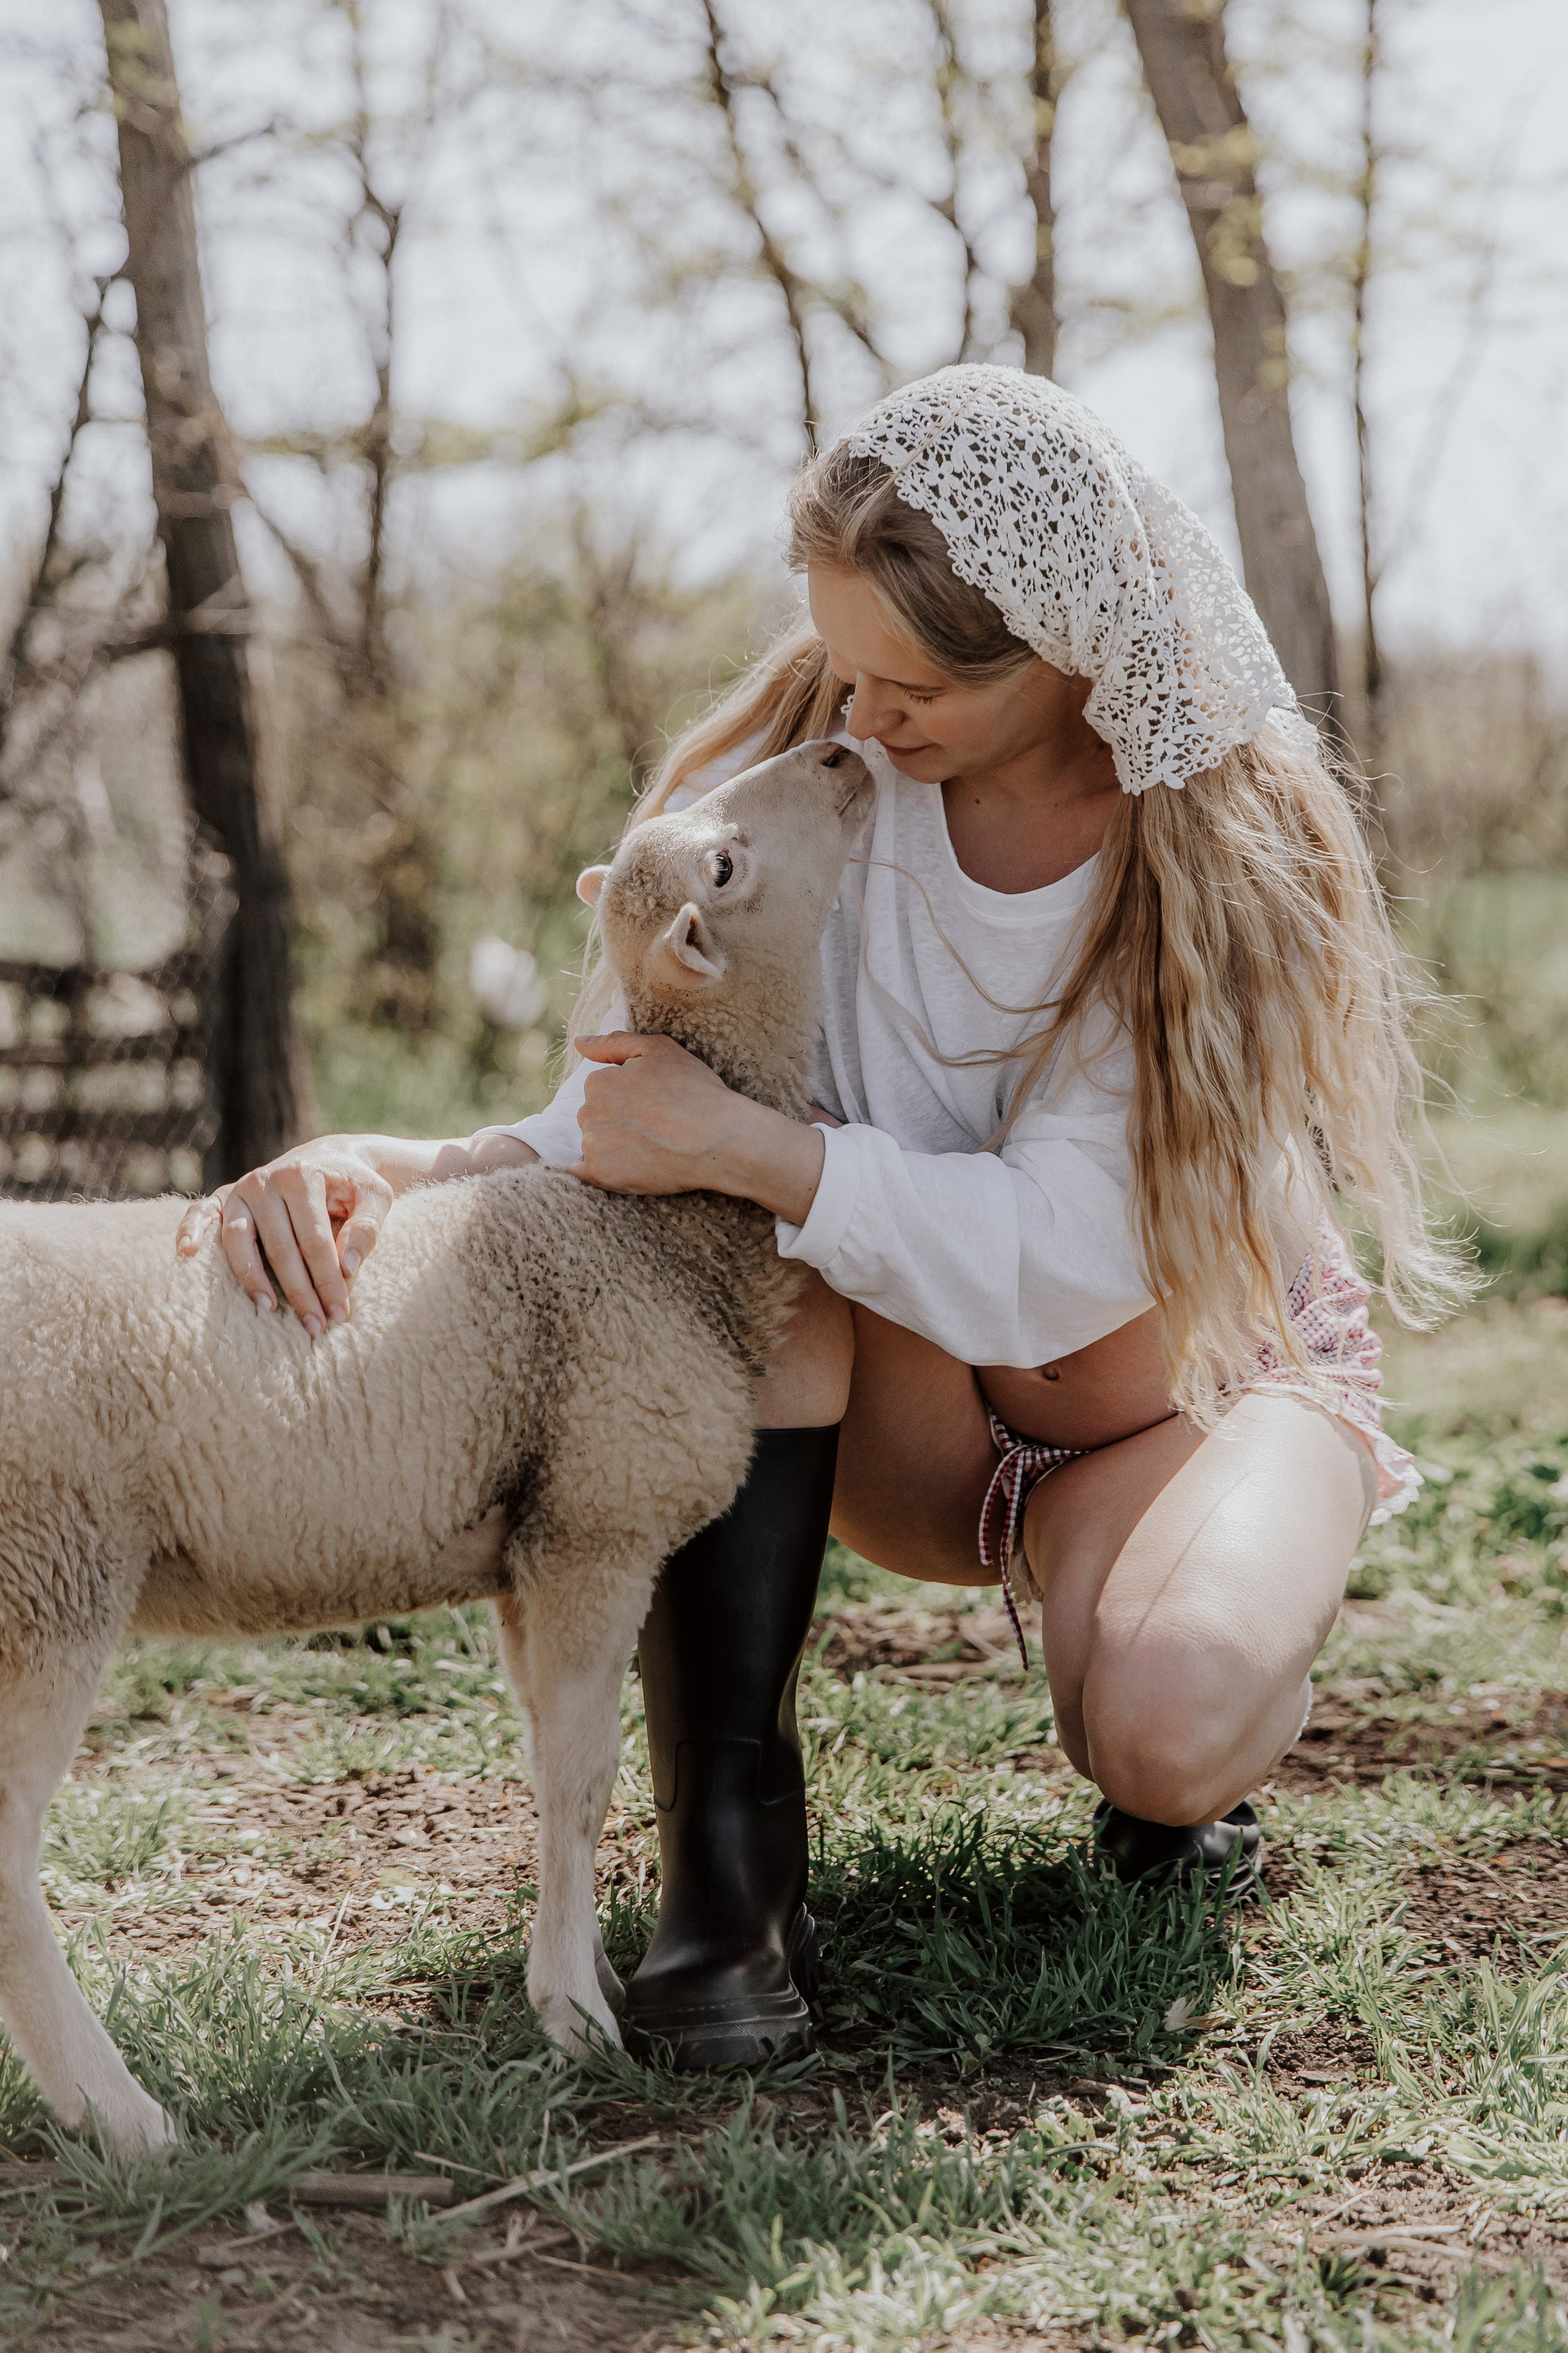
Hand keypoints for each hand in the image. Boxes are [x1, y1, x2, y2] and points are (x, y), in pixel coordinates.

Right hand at [175, 1141, 393, 1331]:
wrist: (329, 1157)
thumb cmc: (353, 1184)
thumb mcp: (375, 1196)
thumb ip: (368, 1228)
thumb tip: (348, 1269)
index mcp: (304, 1176)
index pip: (316, 1240)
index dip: (329, 1280)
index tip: (341, 1314)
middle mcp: (267, 1180)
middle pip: (280, 1247)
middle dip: (299, 1291)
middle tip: (315, 1327)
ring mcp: (242, 1188)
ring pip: (239, 1240)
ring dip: (252, 1279)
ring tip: (269, 1309)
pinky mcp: (224, 1195)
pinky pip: (201, 1213)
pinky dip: (190, 1230)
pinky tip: (185, 1254)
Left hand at [573, 1032, 825, 1221]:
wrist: (719, 1140)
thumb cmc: (694, 1090)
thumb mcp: (658, 1050)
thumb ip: (613, 1043)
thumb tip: (579, 1042)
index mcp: (598, 1082)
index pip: (603, 1088)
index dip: (631, 1095)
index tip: (656, 1103)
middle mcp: (587, 1113)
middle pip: (596, 1115)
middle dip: (619, 1118)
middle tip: (658, 1125)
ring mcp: (593, 1146)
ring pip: (595, 1142)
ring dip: (614, 1144)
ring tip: (653, 1146)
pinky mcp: (601, 1175)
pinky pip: (586, 1172)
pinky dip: (602, 1169)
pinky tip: (628, 1166)